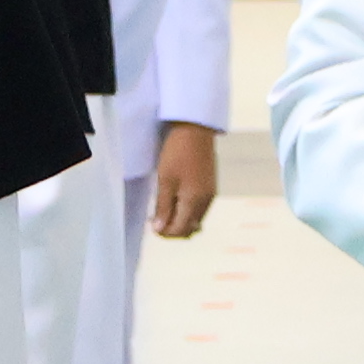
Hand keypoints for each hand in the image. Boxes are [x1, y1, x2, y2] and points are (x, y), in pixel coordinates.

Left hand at [150, 120, 220, 238]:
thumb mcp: (165, 180)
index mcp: (194, 202)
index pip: (181, 230)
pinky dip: (187, 211)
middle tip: (156, 220)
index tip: (152, 226)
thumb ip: (163, 207)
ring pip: (195, 219)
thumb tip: (160, 229)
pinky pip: (199, 208)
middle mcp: (206, 202)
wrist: (196, 130)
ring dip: (180, 220)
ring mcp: (210, 194)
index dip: (165, 233)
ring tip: (164, 210)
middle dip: (173, 229)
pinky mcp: (211, 186)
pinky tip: (176, 200)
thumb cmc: (177, 153)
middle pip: (190, 228)